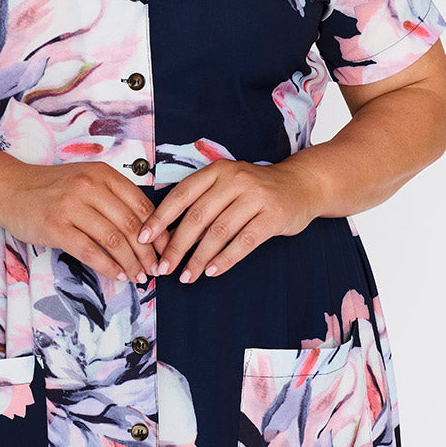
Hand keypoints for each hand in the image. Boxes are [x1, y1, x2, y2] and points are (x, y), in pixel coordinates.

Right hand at [0, 160, 170, 284]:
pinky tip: (118, 275)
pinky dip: (108, 266)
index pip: (142, 204)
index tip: (166, 248)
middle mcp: (90, 186)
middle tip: (156, 268)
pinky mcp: (56, 226)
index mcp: (103, 174)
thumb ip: (113, 198)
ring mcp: (72, 206)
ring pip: (114, 239)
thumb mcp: (87, 181)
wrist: (10, 188)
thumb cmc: (52, 188)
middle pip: (131, 224)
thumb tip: (147, 229)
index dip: (158, 230)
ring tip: (140, 276)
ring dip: (131, 262)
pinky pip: (90, 252)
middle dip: (148, 251)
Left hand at [137, 159, 320, 282]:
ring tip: (186, 276)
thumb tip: (165, 235)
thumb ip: (202, 201)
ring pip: (218, 232)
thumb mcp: (228, 184)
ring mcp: (256, 196)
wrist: (302, 185)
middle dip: (176, 246)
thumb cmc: (257, 190)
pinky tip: (212, 271)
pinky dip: (225, 259)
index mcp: (218, 170)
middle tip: (163, 268)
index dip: (160, 218)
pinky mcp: (273, 216)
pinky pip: (244, 242)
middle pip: (197, 217)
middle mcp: (236, 179)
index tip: (143, 239)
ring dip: (199, 258)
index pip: (181, 194)